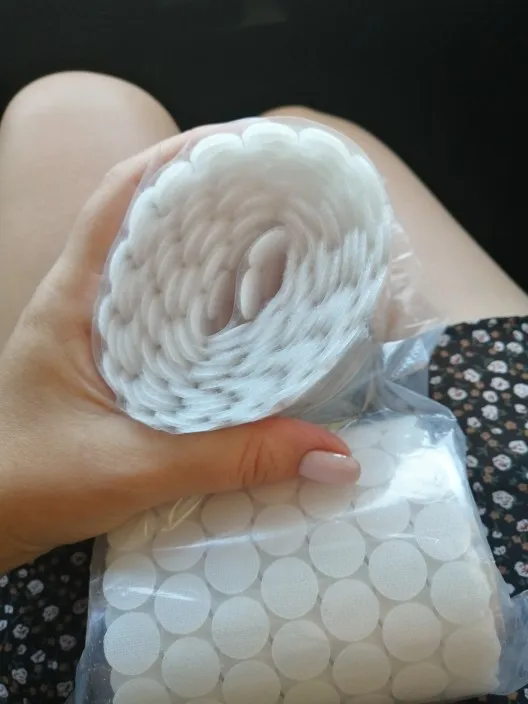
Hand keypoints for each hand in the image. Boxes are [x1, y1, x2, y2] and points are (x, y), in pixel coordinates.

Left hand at [0, 129, 359, 571]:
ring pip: (163, 272)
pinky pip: (168, 320)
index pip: (121, 198)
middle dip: (214, 201)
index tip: (243, 148)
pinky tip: (248, 322)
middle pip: (152, 224)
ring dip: (214, 253)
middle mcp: (87, 303)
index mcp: (75, 300)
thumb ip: (233, 460)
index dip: (179, 159)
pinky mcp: (114, 366)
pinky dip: (207, 309)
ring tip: (280, 245)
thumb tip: (332, 455)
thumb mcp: (135, 468)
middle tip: (283, 197)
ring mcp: (99, 333)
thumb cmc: (29, 485)